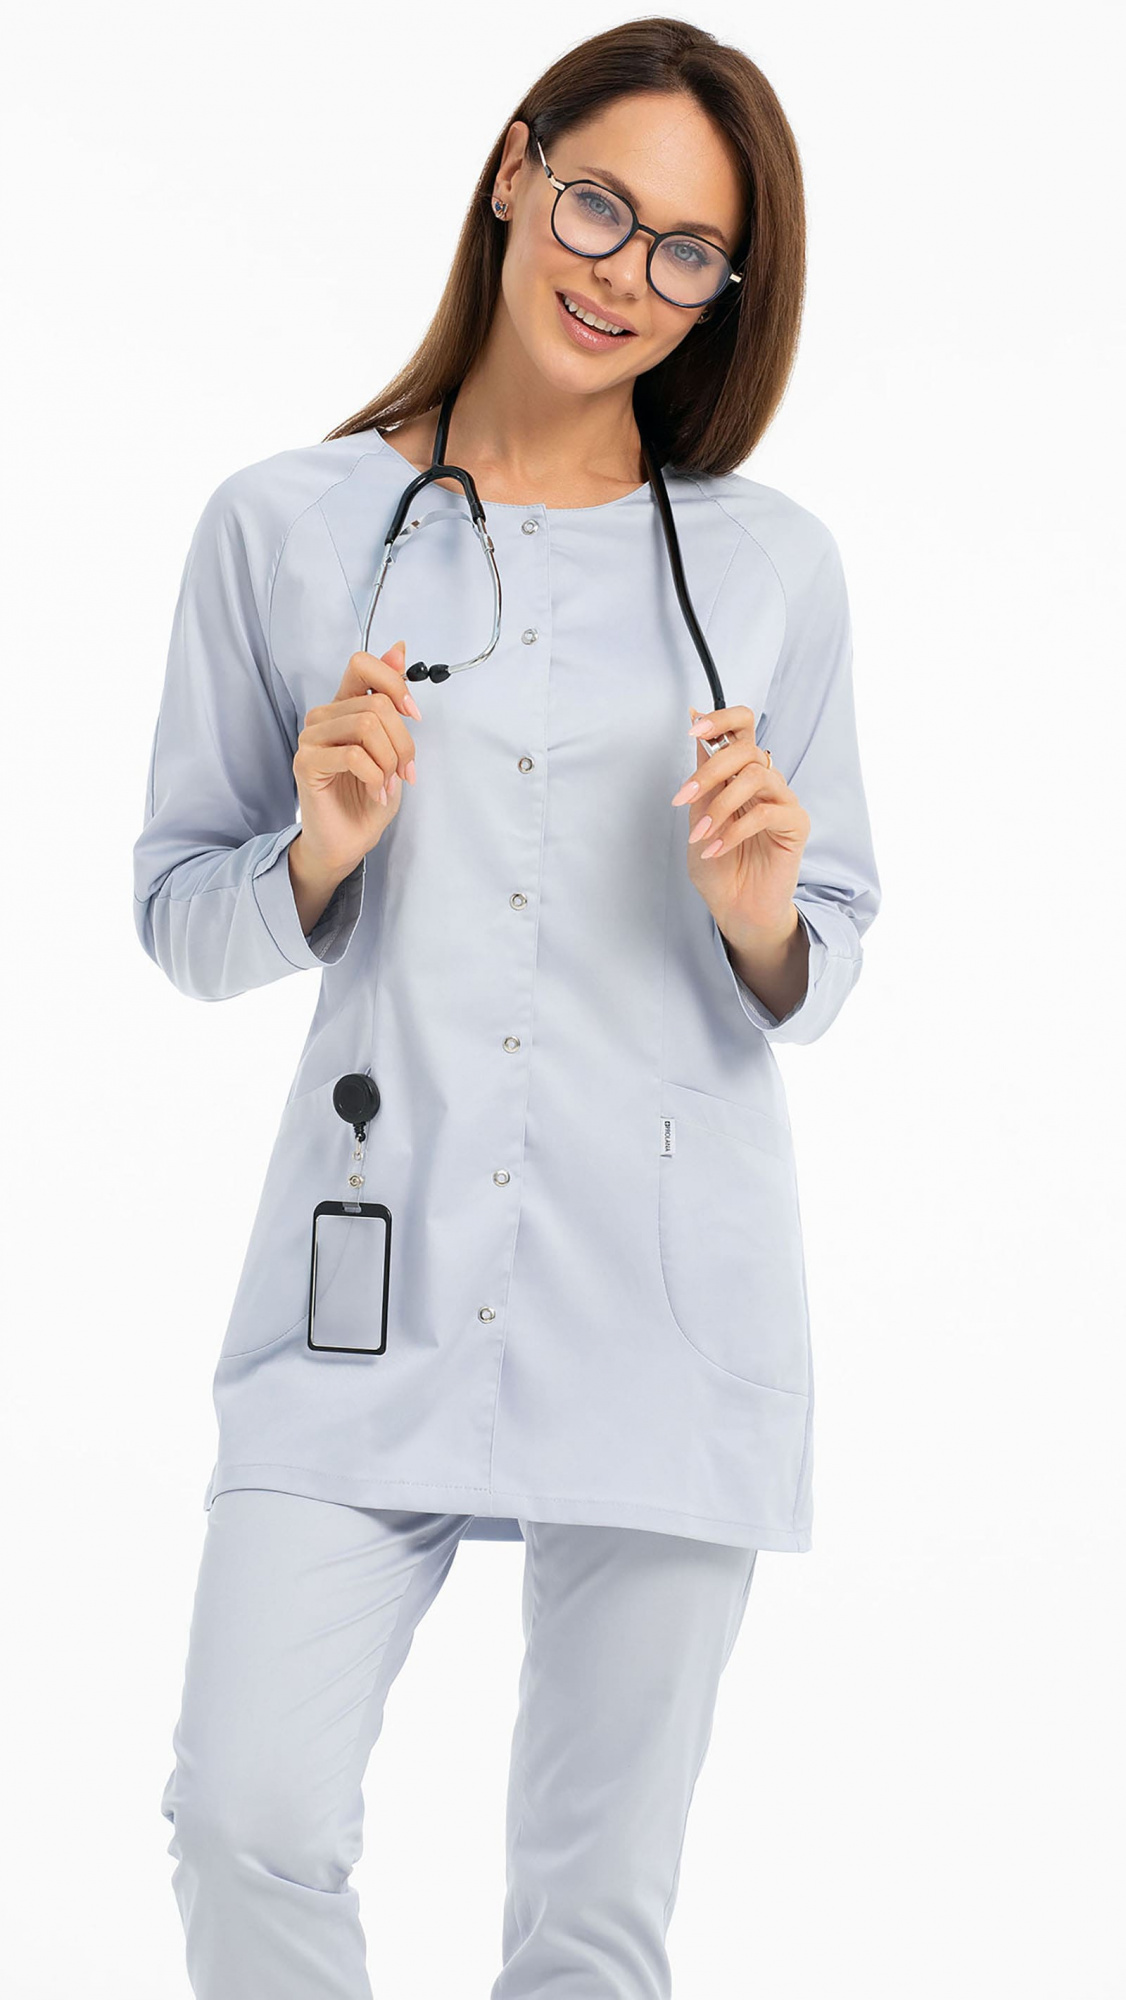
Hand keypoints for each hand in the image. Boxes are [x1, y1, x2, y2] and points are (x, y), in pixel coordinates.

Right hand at [292, 640, 420, 877]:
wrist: (348, 840)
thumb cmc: (369, 794)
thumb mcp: (393, 745)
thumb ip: (392, 698)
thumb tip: (399, 647)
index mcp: (345, 705)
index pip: (363, 664)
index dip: (395, 684)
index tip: (414, 715)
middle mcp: (324, 716)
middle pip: (377, 705)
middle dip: (403, 743)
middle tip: (406, 773)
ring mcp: (311, 738)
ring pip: (367, 727)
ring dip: (389, 762)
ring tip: (388, 785)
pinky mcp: (306, 763)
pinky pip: (353, 755)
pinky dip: (375, 777)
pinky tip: (376, 793)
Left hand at [671, 705, 809, 936]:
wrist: (735, 908)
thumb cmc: (718, 866)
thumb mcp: (698, 815)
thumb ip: (702, 774)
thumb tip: (695, 719)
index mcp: (740, 774)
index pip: (742, 727)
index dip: (721, 719)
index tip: (693, 727)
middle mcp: (765, 782)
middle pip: (746, 749)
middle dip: (709, 770)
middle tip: (684, 797)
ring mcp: (782, 802)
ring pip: (756, 776)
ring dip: (721, 805)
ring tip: (702, 835)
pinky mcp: (795, 825)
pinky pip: (767, 812)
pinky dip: (735, 830)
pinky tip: (717, 848)